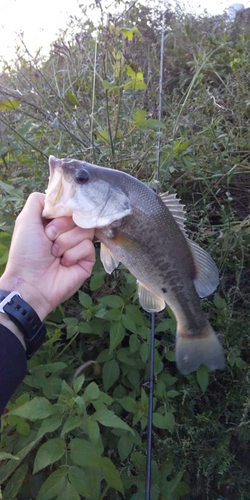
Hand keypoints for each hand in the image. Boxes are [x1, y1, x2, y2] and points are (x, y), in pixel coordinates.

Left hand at [0, 192, 94, 320]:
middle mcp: (67, 232)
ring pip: (85, 230)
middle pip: (79, 216)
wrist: (31, 283)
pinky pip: (89, 247)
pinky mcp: (87, 260)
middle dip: (61, 226)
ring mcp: (78, 246)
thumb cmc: (25, 253)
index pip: (69, 205)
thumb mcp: (25, 220)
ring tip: (54, 254)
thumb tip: (56, 195)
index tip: (52, 217)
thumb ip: (38, 201)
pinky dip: (73, 254)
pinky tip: (64, 263)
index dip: (63, 209)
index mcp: (53, 222)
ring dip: (66, 241)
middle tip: (48, 238)